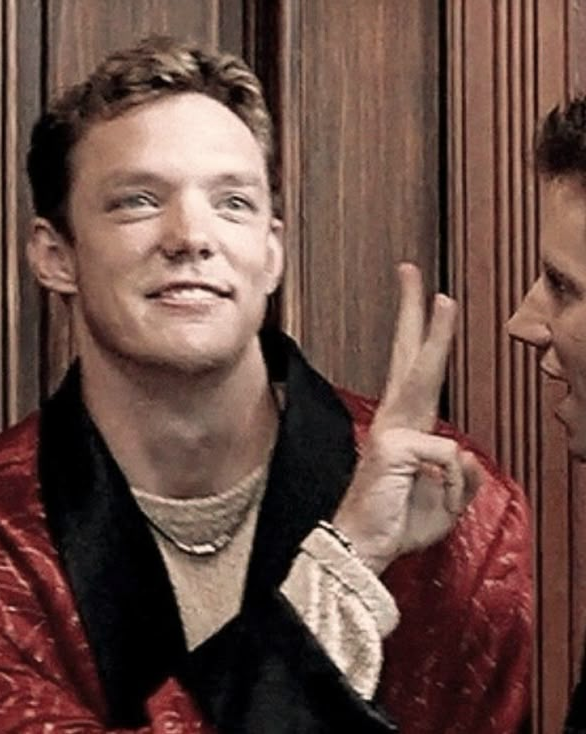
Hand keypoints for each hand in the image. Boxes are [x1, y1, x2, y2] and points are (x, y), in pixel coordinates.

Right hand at [334, 263, 482, 574]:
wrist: (365, 548)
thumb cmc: (396, 521)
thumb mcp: (447, 501)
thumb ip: (461, 473)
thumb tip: (465, 454)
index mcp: (406, 428)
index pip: (415, 373)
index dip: (422, 337)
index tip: (427, 300)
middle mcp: (396, 421)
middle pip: (408, 357)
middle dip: (411, 313)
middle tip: (411, 274)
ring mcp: (392, 431)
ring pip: (422, 376)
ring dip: (433, 336)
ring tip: (441, 299)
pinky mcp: (394, 447)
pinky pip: (449, 458)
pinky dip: (454, 484)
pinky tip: (435, 494)